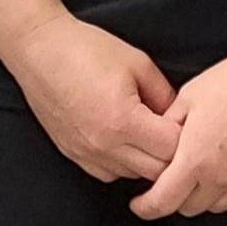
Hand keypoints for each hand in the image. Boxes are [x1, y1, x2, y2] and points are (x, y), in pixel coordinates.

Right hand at [10, 14, 182, 182]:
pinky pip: (108, 173)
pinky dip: (123, 163)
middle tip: (173, 129)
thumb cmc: (86, 50)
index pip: (171, 149)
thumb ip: (165, 95)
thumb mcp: (138, 63)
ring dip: (147, 160)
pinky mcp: (72, 154)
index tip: (187, 121)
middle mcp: (104, 145)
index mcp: (123, 121)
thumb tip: (180, 117)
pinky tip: (125, 139)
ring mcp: (86, 153)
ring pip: (132, 175)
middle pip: (155, 171)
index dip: (185, 135)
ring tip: (149, 133)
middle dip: (171, 153)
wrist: (39, 50)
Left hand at [131, 51, 226, 220]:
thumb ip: (168, 125)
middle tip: (173, 177)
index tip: (140, 203)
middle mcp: (221, 178)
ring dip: (203, 194)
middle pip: (188, 208)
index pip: (162, 202)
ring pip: (215, 205)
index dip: (145, 207)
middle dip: (174, 196)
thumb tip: (158, 140)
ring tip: (203, 170)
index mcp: (195, 160)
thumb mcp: (188, 96)